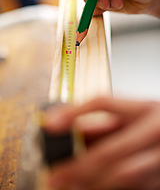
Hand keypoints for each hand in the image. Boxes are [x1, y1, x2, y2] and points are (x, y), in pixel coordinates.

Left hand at [44, 97, 159, 189]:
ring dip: (94, 183)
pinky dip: (111, 189)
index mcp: (144, 108)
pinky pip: (137, 188)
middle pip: (111, 151)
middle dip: (79, 166)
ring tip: (70, 186)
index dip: (75, 113)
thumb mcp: (133, 114)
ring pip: (124, 175)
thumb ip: (105, 121)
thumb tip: (75, 129)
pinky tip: (91, 188)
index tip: (50, 124)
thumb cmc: (154, 122)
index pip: (104, 103)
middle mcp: (155, 131)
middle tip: (56, 176)